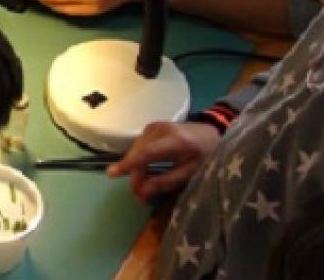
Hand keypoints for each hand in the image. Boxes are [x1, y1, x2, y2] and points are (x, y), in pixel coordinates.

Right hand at [107, 121, 221, 202]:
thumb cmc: (205, 155)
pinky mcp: (152, 127)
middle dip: (134, 175)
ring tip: (142, 186)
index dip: (129, 164)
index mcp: (175, 141)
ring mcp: (155, 126)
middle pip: (138, 152)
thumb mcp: (191, 172)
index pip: (147, 152)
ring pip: (135, 149)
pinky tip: (143, 171)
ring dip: (135, 168)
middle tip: (140, 196)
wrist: (212, 134)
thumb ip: (167, 181)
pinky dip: (138, 159)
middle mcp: (161, 129)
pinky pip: (139, 145)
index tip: (112, 174)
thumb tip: (143, 192)